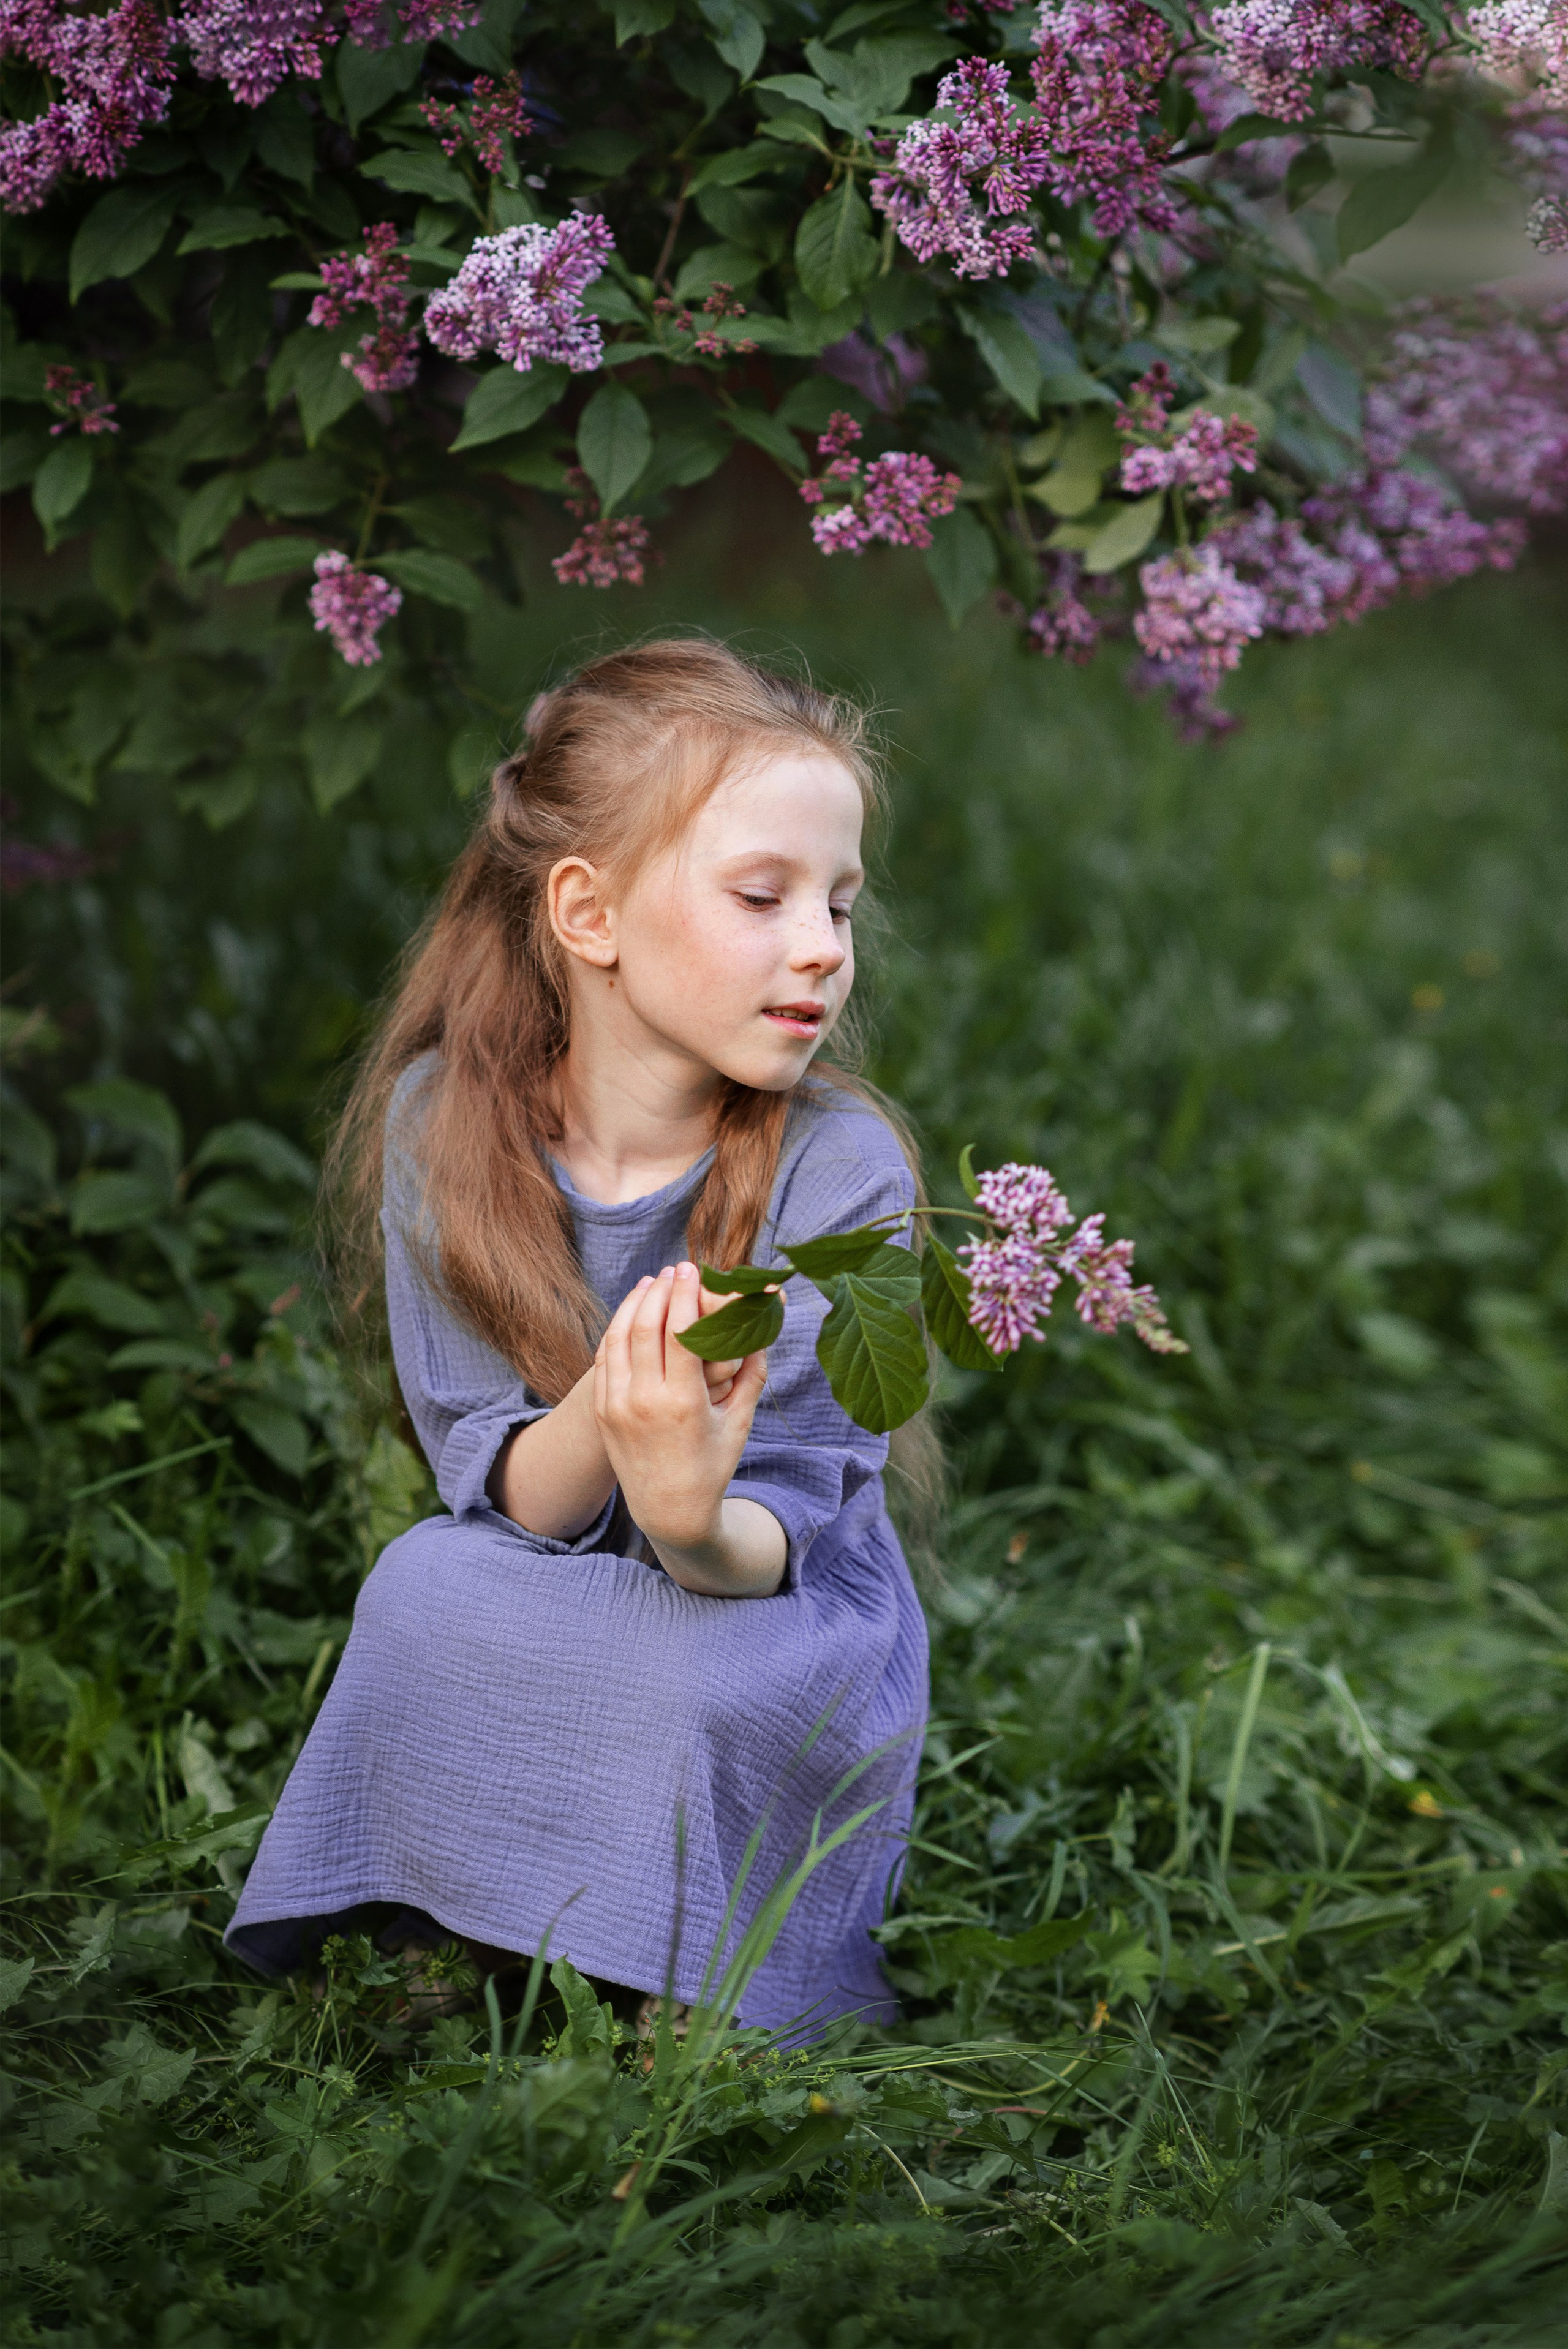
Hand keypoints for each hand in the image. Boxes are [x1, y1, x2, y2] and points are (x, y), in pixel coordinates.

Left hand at [593, 1262, 781, 1595]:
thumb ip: (751, 1372)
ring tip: (652, 1283)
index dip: (686, 1295)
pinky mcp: (603, 1410)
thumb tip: (764, 1324)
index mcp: (682, 1403)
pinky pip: (605, 1357)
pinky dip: (618, 1328)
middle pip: (645, 1326)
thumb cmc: (712, 1464)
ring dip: (635, 1303)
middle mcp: (643, 1401)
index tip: (693, 1270)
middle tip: (675, 1270)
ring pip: (618, 1336)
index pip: (679, 1332)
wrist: (669, 1510)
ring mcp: (617, 1405)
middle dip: (661, 1290)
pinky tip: (632, 1313)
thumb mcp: (739, 1421)